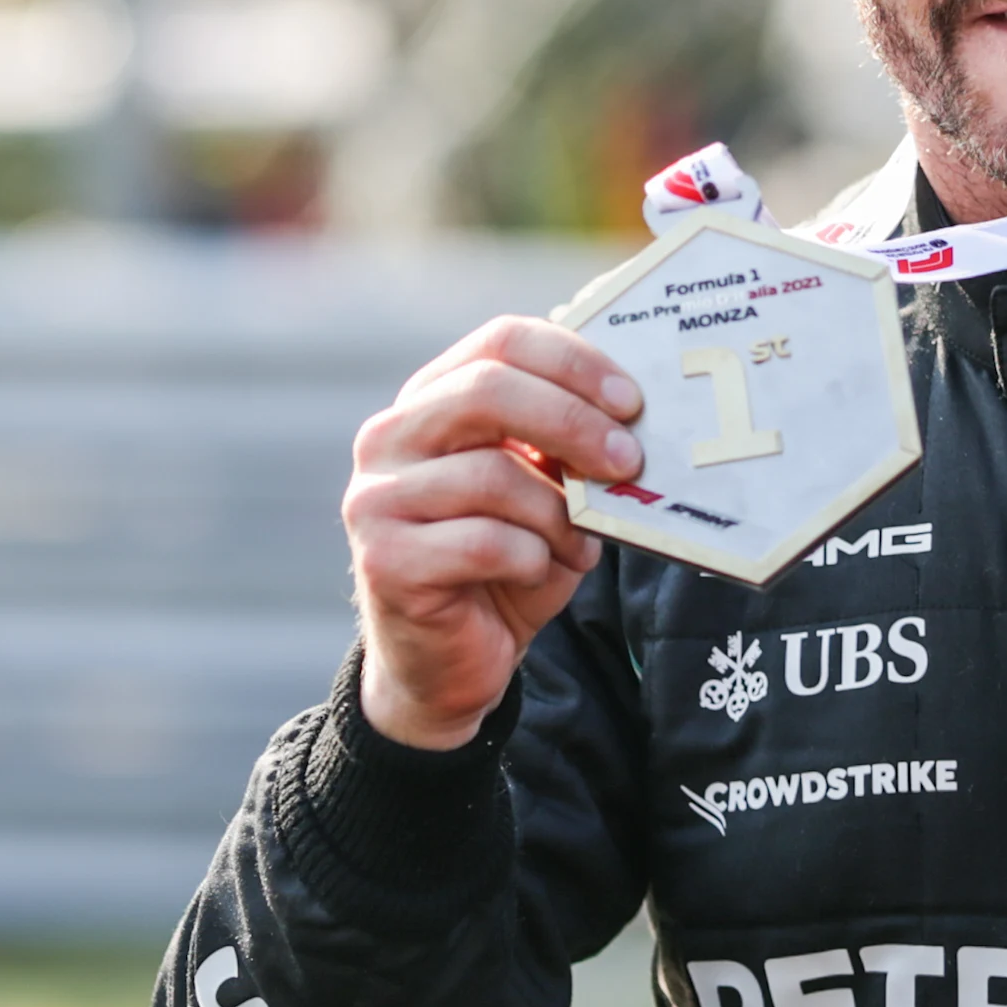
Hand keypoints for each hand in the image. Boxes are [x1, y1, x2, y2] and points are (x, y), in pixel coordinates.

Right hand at [342, 316, 643, 750]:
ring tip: (579, 545)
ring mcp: (376, 498)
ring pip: (492, 475)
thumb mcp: (542, 492)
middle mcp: (389, 437)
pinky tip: (537, 571)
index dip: (572, 362)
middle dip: (573, 423)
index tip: (630, 401)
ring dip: (558, 515)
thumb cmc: (502, 565)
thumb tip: (628, 415)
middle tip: (628, 462)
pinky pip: (484, 543)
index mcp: (430, 400)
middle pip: (487, 390)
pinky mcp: (384, 559)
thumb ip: (564, 447)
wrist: (448, 664)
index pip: (500, 342)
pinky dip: (532, 559)